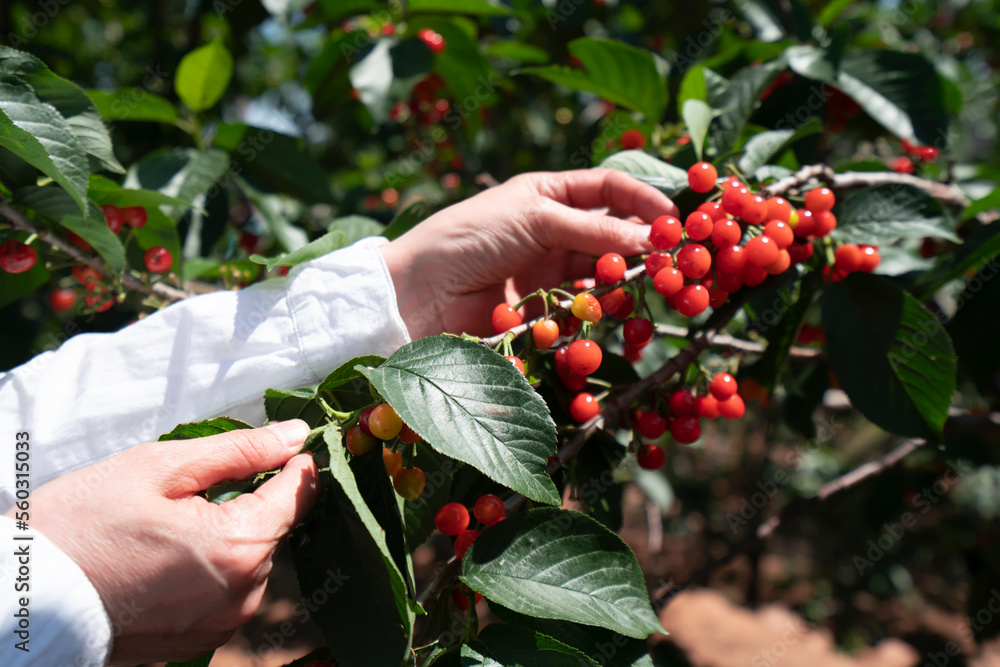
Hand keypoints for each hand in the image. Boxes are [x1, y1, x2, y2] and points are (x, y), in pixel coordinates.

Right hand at [17, 420, 318, 664]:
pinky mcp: (204, 639)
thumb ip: (240, 449)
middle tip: (186, 491)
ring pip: (250, 557)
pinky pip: (228, 589)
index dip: (292, 461)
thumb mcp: (160, 467)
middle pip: (273, 526)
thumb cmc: (84, 524)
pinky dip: (210, 567)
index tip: (279, 443)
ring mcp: (225, 622)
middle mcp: (244, 593)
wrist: (26, 600)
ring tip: (165, 529)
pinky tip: (165, 558)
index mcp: (239, 547)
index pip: (299, 493)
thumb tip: (297, 434)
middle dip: (246, 499)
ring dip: (227, 534)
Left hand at [379, 169, 678, 337]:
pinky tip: (609, 309)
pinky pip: (583, 307)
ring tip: (641, 285)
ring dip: (623, 278)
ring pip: (602, 272)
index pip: (609, 189)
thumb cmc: (471, 236)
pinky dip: (599, 308)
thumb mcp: (534, 218)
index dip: (644, 200)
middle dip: (641, 244)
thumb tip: (650, 239)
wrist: (421, 292)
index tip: (674, 220)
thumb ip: (592, 231)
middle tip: (669, 260)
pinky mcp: (543, 309)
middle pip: (612, 233)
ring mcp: (549, 270)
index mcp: (548, 193)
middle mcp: (553, 229)